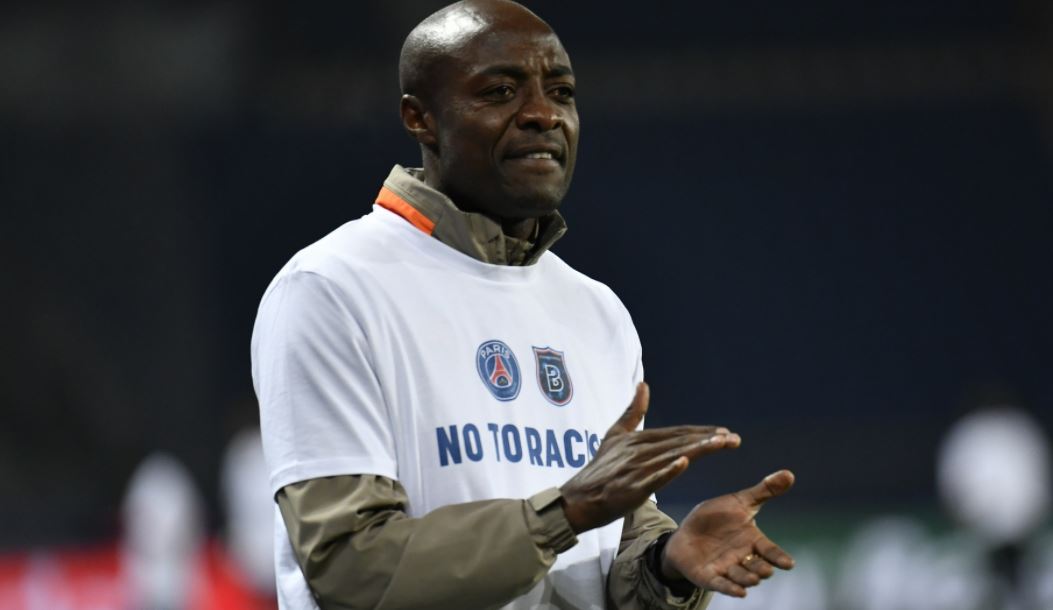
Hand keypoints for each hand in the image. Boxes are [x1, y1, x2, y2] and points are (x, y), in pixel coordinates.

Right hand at [559, 382, 740, 532]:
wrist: (579, 498)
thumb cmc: (600, 468)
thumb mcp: (615, 435)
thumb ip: (632, 411)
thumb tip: (643, 384)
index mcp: (638, 439)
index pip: (677, 433)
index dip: (701, 432)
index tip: (724, 432)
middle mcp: (640, 451)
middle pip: (680, 443)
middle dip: (709, 439)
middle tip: (734, 439)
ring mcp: (636, 469)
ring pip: (674, 457)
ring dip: (699, 449)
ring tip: (722, 444)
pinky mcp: (632, 488)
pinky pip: (654, 478)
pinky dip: (669, 470)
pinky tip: (684, 463)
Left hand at [660, 470, 795, 597]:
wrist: (687, 532)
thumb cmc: (717, 518)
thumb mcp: (739, 502)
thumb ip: (764, 491)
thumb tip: (789, 473)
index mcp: (752, 541)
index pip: (770, 551)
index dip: (779, 557)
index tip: (789, 564)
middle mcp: (742, 558)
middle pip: (757, 567)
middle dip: (762, 570)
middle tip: (766, 570)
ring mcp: (726, 568)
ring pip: (741, 578)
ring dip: (748, 579)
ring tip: (754, 579)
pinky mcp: (709, 577)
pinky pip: (721, 585)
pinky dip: (730, 589)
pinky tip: (739, 593)